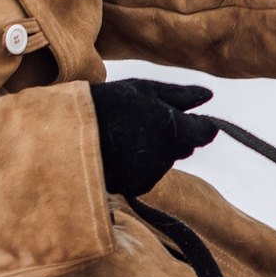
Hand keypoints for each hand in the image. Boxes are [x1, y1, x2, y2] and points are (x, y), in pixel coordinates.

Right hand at [88, 79, 217, 196]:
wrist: (66, 134)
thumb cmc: (107, 103)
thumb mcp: (142, 90)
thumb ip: (179, 95)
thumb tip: (209, 96)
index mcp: (171, 126)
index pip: (205, 133)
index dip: (199, 126)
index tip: (186, 118)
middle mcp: (166, 153)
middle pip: (184, 147)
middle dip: (173, 136)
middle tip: (143, 122)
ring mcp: (152, 172)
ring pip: (166, 160)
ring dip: (156, 150)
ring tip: (125, 136)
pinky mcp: (137, 186)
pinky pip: (150, 174)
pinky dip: (140, 165)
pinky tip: (120, 153)